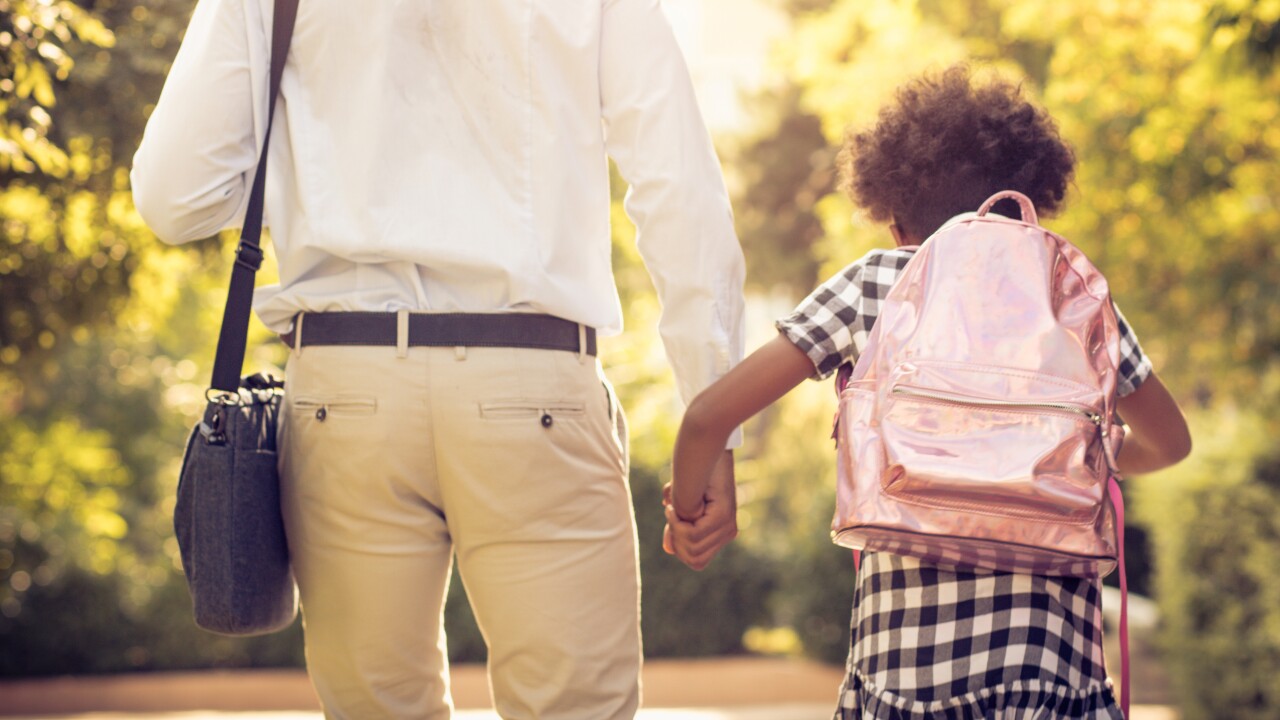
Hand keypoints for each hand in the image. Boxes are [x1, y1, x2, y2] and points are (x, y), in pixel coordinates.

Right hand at [662, 450, 736, 569]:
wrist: (704, 448)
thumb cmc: (692, 475)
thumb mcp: (682, 507)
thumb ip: (679, 529)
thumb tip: (670, 550)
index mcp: (721, 533)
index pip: (697, 562)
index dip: (679, 548)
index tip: (672, 523)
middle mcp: (729, 532)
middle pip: (694, 559)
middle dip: (676, 540)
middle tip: (672, 514)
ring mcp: (727, 525)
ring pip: (692, 548)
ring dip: (675, 530)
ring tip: (674, 507)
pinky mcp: (723, 516)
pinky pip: (692, 534)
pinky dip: (676, 522)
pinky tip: (673, 505)